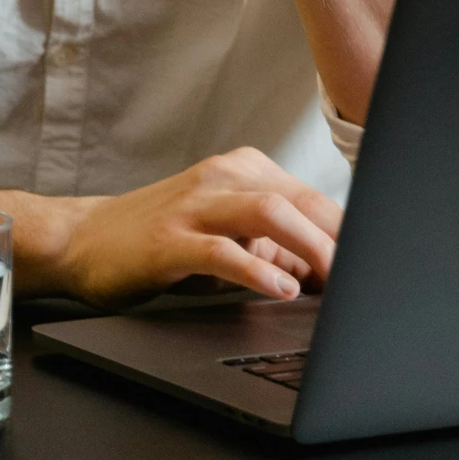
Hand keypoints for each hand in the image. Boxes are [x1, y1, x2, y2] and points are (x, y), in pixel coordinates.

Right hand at [53, 147, 340, 306]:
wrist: (83, 240)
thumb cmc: (161, 241)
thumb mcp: (226, 236)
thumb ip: (275, 246)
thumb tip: (333, 274)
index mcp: (242, 171)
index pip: (311, 197)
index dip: (347, 235)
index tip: (375, 267)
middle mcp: (221, 177)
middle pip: (299, 199)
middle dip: (340, 241)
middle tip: (367, 280)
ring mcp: (193, 205)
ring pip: (268, 211)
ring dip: (310, 246)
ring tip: (335, 280)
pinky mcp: (169, 239)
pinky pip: (221, 249)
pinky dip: (257, 268)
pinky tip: (281, 288)